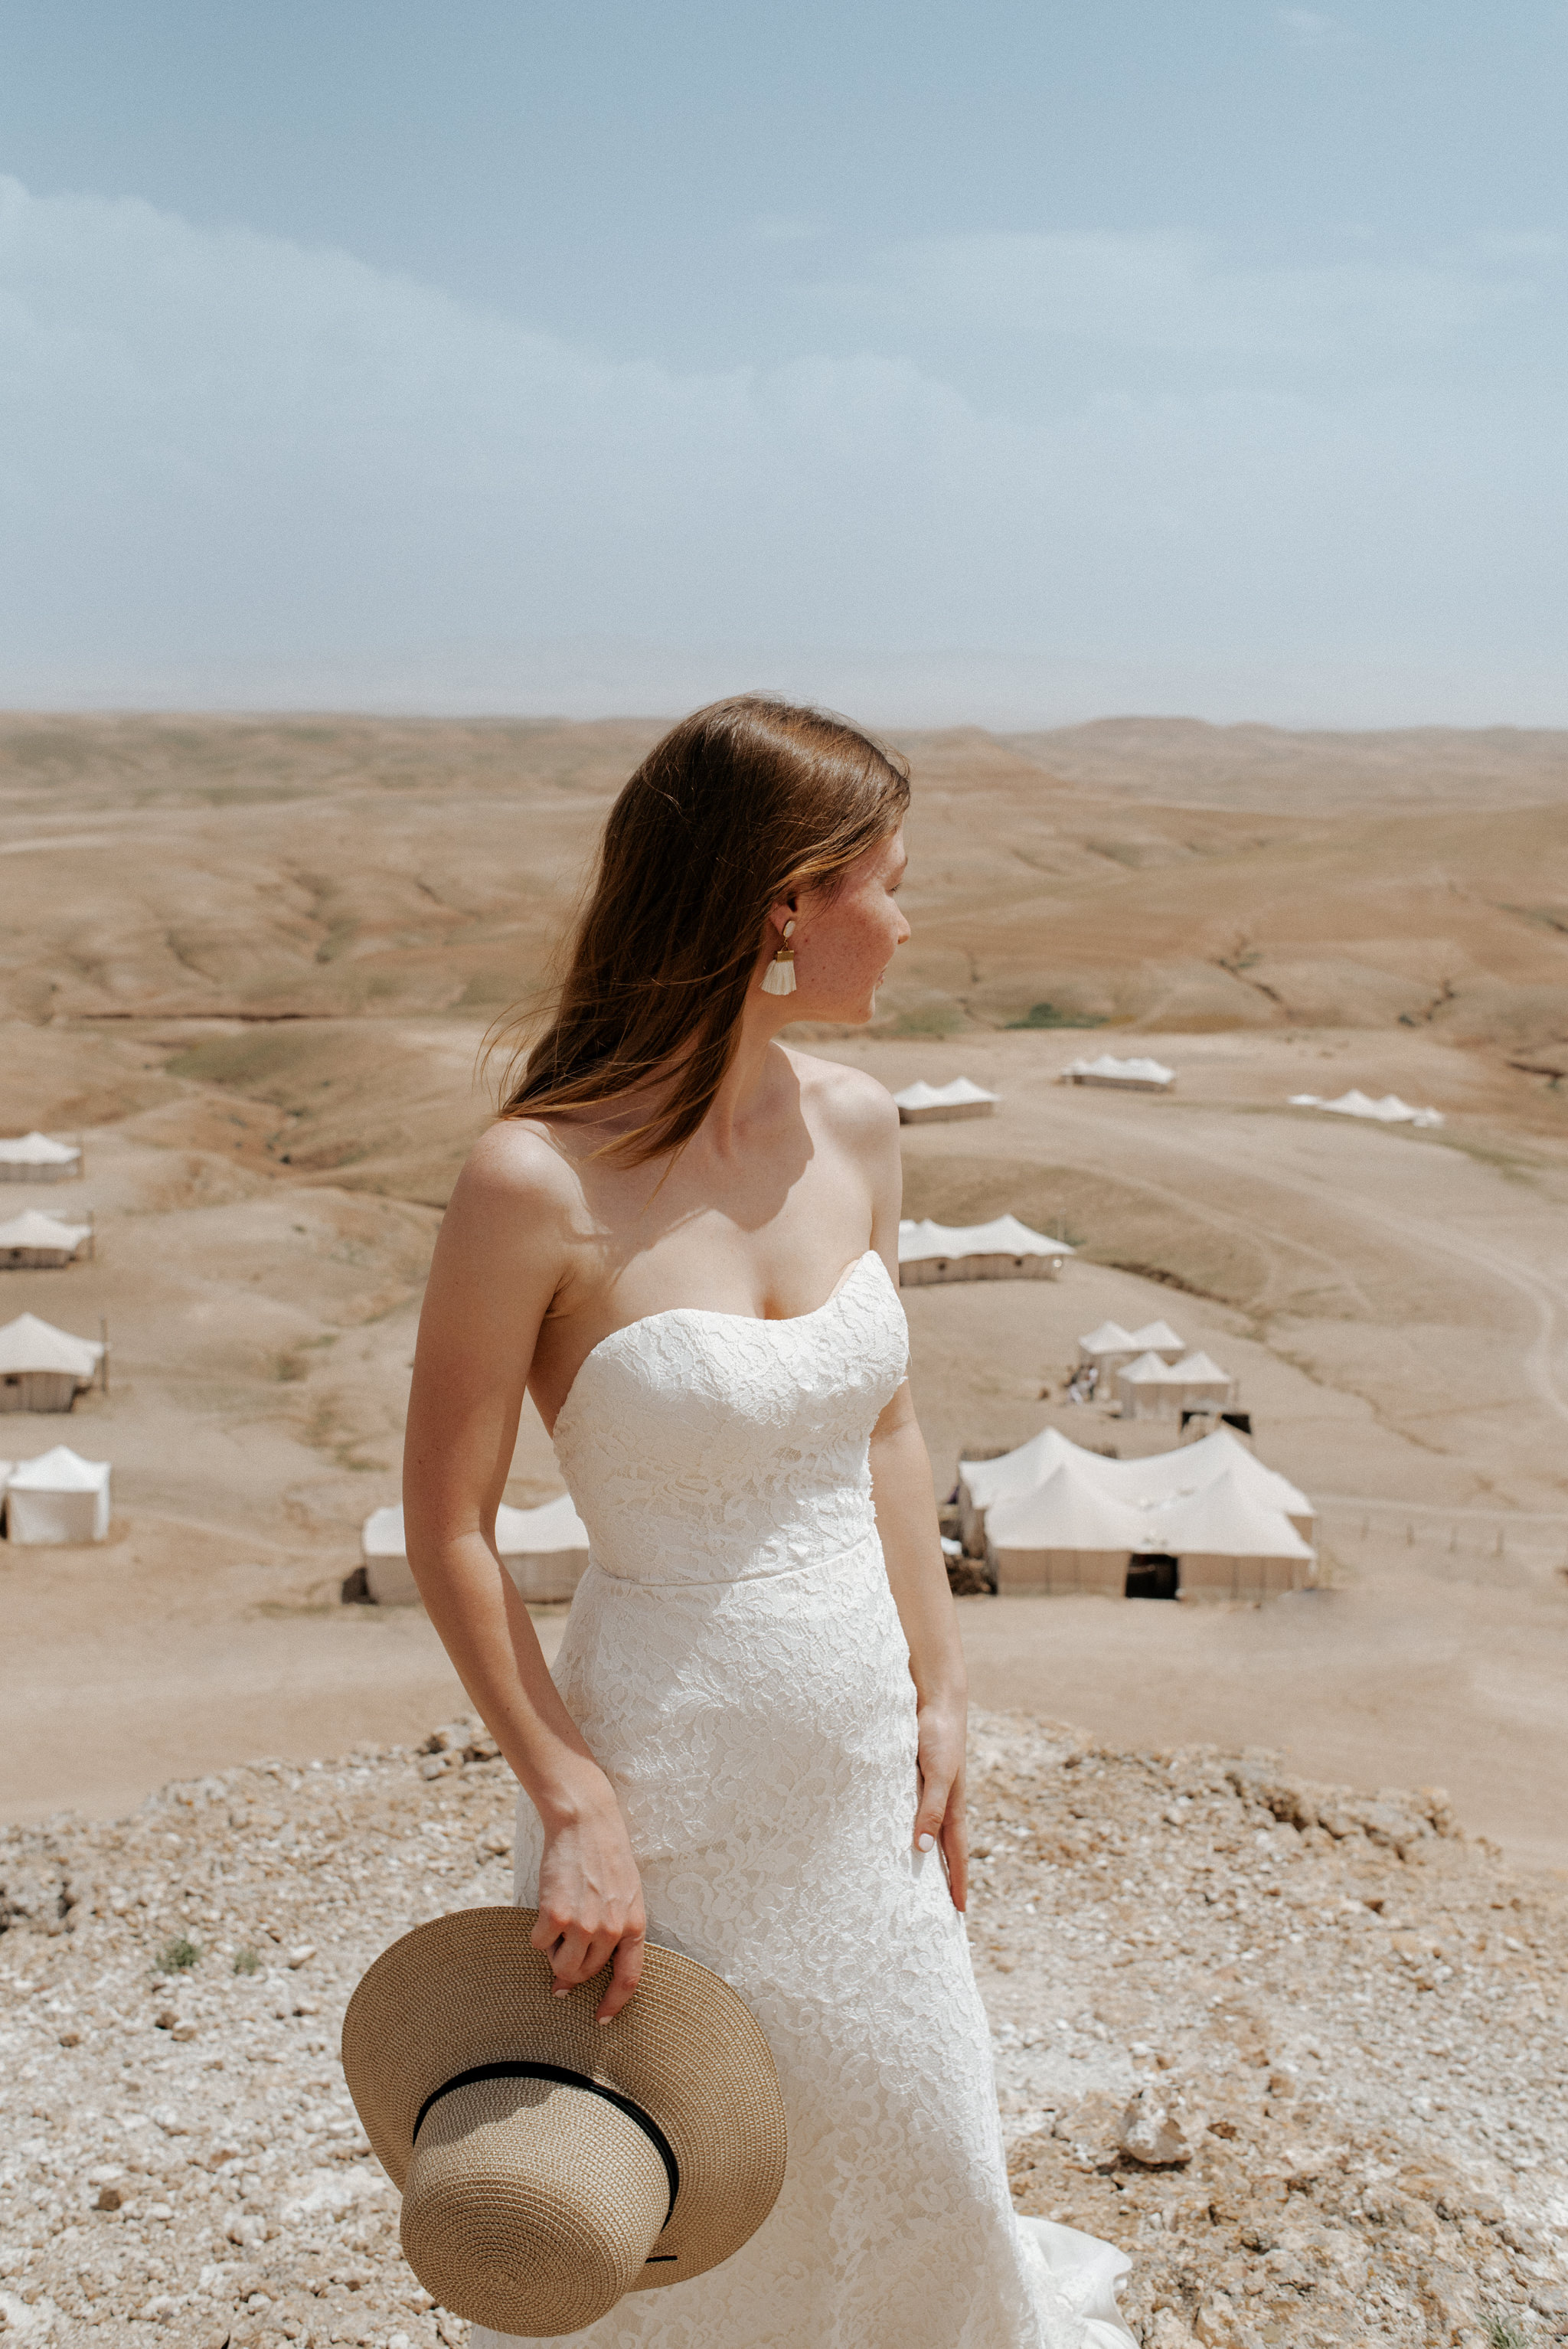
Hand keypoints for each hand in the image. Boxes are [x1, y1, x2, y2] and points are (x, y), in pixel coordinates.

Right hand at [532, 1788, 646, 2022]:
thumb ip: (613, 1932)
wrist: (585, 1822)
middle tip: (562, 1954)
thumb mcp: (625, 1895)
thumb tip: (577, 1975)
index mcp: (634, 1925)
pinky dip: (538, 1933)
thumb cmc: (606, 1857)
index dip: (614, 2003)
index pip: (628, 1979)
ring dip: (554, 1954)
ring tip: (557, 1924)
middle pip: (586, 1974)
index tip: (601, 2019)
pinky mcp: (555, 1915)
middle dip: (571, 1970)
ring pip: (561, 1966)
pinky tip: (545, 1908)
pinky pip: (539, 1943)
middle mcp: (611, 1930)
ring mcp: (583, 1925)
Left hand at [913, 1699, 967, 1912]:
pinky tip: (899, 1836)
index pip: (957, 1854)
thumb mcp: (938, 1775)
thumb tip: (924, 1851)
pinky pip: (915, 1813)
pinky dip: (913, 1831)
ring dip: (929, 1857)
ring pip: (930, 1832)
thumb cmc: (939, 1736)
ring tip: (920, 1881)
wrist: (937, 1700)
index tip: (959, 1913)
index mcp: (954, 1807)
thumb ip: (931, 1810)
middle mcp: (944, 1803)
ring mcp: (932, 1791)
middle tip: (942, 1908)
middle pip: (946, 1849)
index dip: (958, 1883)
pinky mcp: (917, 1778)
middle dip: (947, 1877)